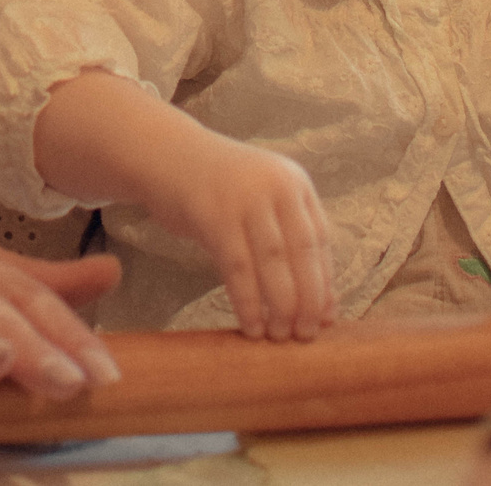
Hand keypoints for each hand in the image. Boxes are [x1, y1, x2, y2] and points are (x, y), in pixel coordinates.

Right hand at [141, 135, 335, 340]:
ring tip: (279, 335)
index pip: (319, 240)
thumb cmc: (216, 189)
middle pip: (302, 251)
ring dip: (280, 305)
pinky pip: (238, 267)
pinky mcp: (213, 214)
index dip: (325, 282)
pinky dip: (247, 301)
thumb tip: (322, 306)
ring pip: (273, 262)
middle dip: (308, 299)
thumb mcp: (259, 203)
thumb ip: (287, 242)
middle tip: (305, 334)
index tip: (324, 318)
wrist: (165, 155)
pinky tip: (251, 325)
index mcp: (294, 182)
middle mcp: (275, 186)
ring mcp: (244, 198)